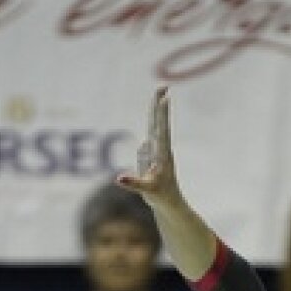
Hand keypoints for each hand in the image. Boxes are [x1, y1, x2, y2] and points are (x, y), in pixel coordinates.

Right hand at [117, 87, 183, 209]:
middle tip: (163, 86)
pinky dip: (151, 126)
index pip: (161, 129)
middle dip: (158, 103)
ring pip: (153, 126)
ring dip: (156, 109)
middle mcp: (161, 149)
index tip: (165, 97)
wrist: (170, 204)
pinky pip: (149, 138)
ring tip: (161, 92)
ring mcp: (157, 151)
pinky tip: (153, 125)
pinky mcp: (153, 154)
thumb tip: (119, 178)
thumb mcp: (147, 191)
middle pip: (157, 122)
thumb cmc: (161, 197)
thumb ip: (134, 183)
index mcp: (162, 154)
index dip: (161, 113)